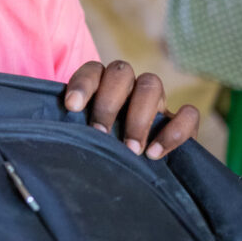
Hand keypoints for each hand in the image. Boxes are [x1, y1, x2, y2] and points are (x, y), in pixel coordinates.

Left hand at [63, 60, 198, 158]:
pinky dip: (174, 131)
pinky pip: (189, 114)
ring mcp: (157, 102)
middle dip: (109, 103)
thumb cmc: (99, 148)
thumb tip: (53, 136)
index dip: (83, 84)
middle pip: (121, 73)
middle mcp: (130, 87)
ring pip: (152, 84)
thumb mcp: (83, 136)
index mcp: (103, 85)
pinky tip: (154, 154)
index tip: (71, 107)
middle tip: (101, 133)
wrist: (135, 170)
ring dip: (139, 117)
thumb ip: (71, 129)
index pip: (93, 70)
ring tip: (130, 150)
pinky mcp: (181, 122)